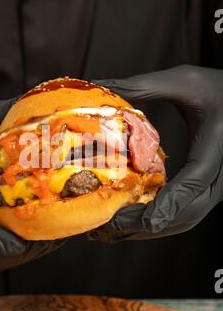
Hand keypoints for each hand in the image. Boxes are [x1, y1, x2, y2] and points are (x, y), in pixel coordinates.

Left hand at [89, 66, 222, 241]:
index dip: (171, 202)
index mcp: (216, 142)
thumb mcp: (183, 80)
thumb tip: (99, 85)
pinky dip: (160, 221)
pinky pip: (188, 212)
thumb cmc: (216, 86)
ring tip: (113, 230)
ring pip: (188, 218)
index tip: (145, 220)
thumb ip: (144, 86)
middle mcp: (222, 169)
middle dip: (149, 223)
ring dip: (152, 229)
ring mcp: (217, 183)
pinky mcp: (209, 187)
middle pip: (190, 211)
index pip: (196, 179)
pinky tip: (132, 219)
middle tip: (110, 225)